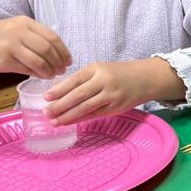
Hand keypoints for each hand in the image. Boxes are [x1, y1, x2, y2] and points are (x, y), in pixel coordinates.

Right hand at [0, 16, 71, 80]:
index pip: (52, 36)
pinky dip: (37, 74)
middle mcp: (17, 32)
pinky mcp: (3, 60)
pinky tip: (40, 76)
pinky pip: (26, 69)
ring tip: (52, 75)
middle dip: (58, 62)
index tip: (68, 60)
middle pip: (47, 49)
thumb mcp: (17, 29)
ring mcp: (9, 46)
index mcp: (25, 22)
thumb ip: (36, 37)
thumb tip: (60, 55)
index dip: (63, 51)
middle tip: (62, 70)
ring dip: (49, 71)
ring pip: (38, 61)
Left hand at [43, 58, 184, 124]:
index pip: (75, 80)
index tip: (46, 97)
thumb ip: (83, 79)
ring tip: (54, 121)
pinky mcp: (115, 108)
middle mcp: (104, 82)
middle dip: (60, 105)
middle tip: (46, 112)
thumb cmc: (119, 73)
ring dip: (68, 116)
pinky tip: (69, 122)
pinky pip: (94, 115)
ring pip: (86, 107)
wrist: (145, 78)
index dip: (59, 90)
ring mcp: (111, 96)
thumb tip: (60, 92)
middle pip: (78, 95)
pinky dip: (80, 119)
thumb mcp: (101, 69)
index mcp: (97, 69)